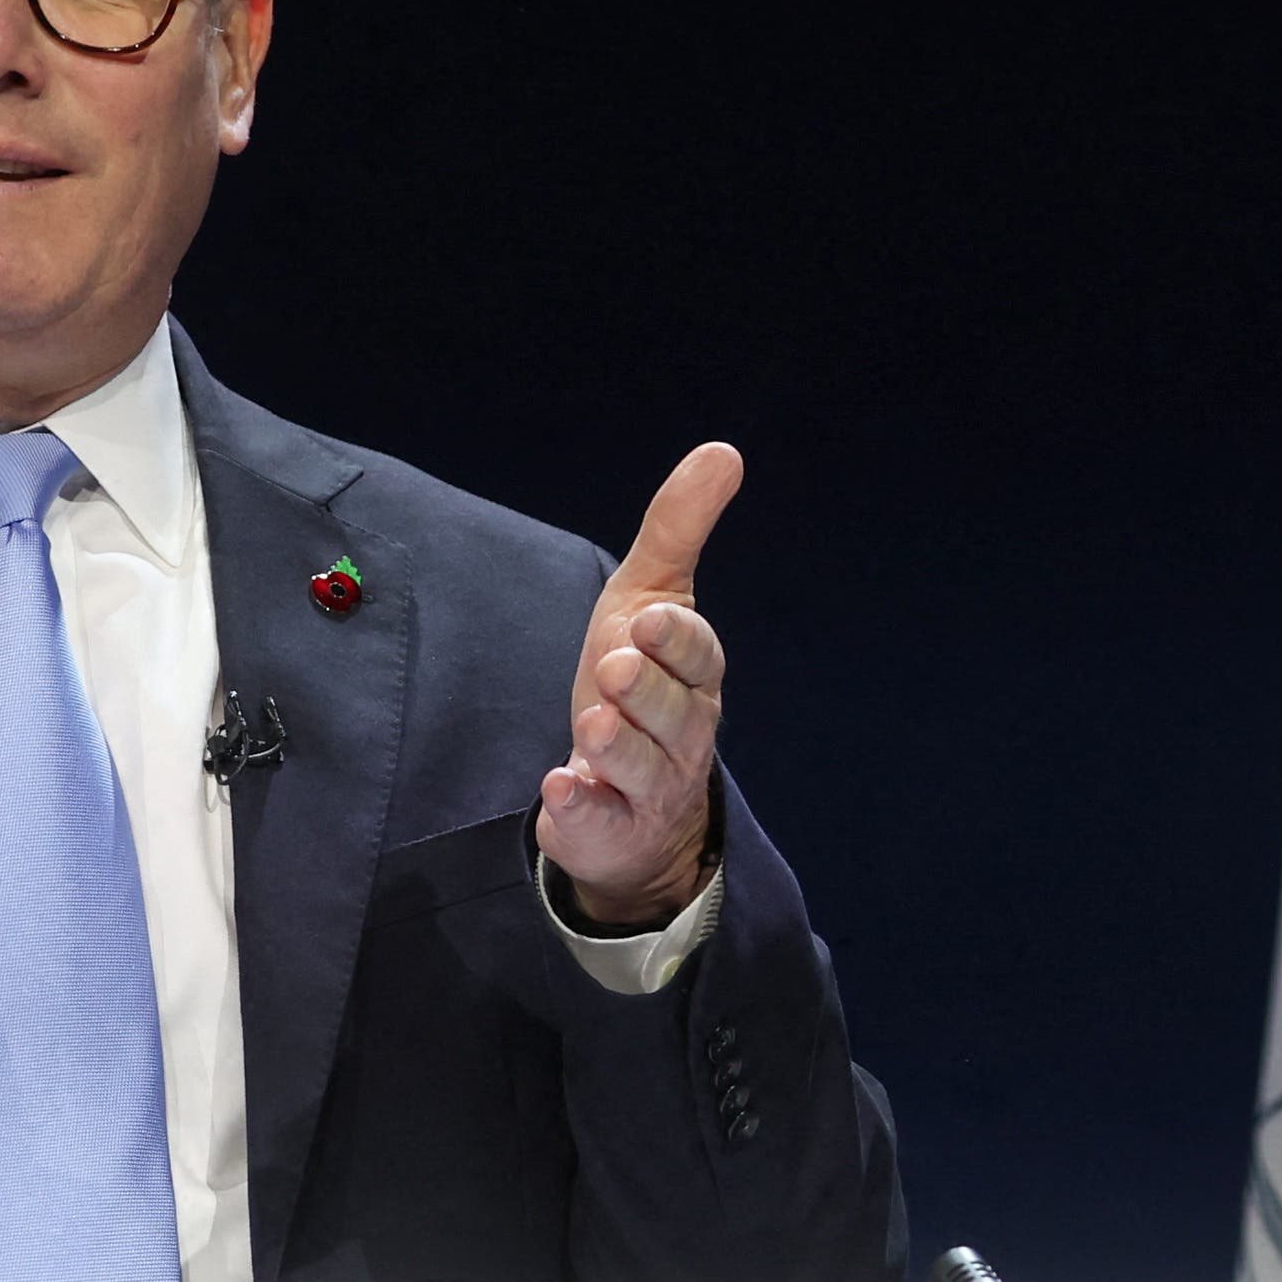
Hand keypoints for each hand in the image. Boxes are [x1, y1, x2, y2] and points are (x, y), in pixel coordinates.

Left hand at [535, 441, 739, 930]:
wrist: (629, 799)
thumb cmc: (638, 684)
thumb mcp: (649, 598)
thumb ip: (678, 529)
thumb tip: (723, 451)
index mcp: (693, 678)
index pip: (697, 657)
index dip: (677, 641)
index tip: (651, 620)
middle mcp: (681, 736)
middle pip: (675, 715)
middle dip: (647, 692)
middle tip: (616, 669)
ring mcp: (646, 790)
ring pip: (642, 770)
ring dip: (617, 747)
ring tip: (591, 723)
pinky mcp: (607, 830)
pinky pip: (600, 823)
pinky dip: (580, 807)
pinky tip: (559, 787)